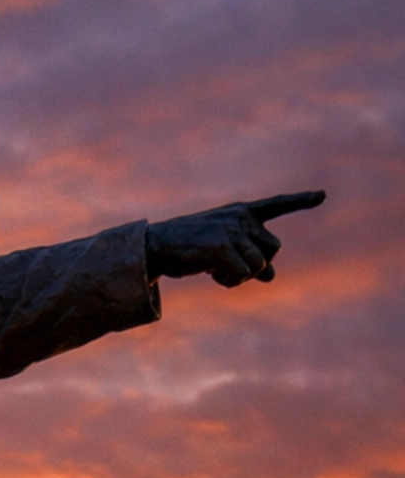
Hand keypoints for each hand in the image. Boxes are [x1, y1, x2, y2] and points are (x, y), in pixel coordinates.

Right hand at [145, 192, 323, 287]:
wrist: (156, 246)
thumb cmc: (186, 248)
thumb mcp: (221, 248)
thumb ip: (247, 257)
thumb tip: (271, 276)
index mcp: (240, 212)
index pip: (276, 205)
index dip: (300, 201)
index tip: (322, 195)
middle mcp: (241, 218)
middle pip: (273, 249)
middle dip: (259, 265)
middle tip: (232, 270)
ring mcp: (233, 231)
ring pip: (260, 266)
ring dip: (242, 277)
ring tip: (218, 272)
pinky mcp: (223, 248)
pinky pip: (243, 275)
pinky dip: (230, 282)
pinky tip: (213, 275)